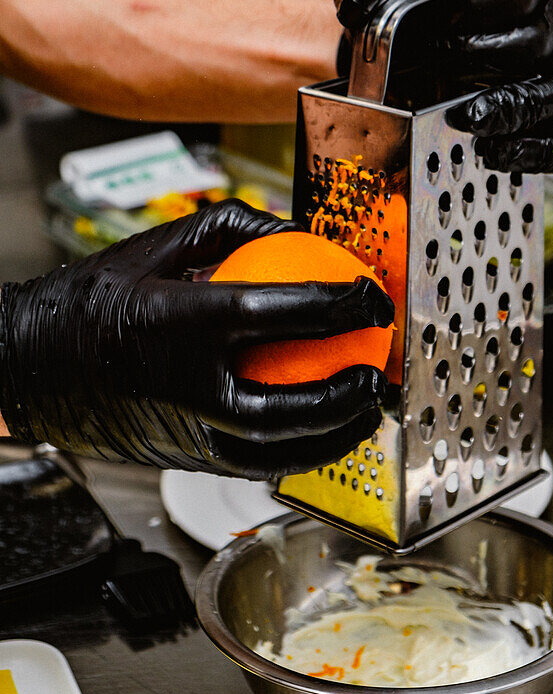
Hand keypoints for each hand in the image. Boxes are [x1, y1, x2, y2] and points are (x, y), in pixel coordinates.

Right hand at [0, 200, 392, 478]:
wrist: (30, 366)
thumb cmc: (93, 300)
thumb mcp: (158, 244)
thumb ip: (233, 227)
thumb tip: (297, 230)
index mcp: (177, 323)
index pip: (276, 312)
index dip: (335, 304)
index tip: (368, 296)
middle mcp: (182, 385)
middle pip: (285, 404)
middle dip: (346, 392)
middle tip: (377, 369)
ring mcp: (182, 430)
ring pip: (275, 452)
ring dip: (333, 436)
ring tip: (366, 411)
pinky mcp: (183, 457)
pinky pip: (253, 466)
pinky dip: (297, 454)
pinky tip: (321, 433)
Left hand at [335, 0, 552, 172]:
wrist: (428, 55)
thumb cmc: (430, 23)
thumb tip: (353, 6)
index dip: (478, 11)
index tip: (441, 27)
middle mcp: (550, 27)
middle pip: (534, 43)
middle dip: (480, 62)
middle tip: (437, 74)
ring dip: (511, 110)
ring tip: (467, 120)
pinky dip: (536, 153)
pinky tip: (493, 153)